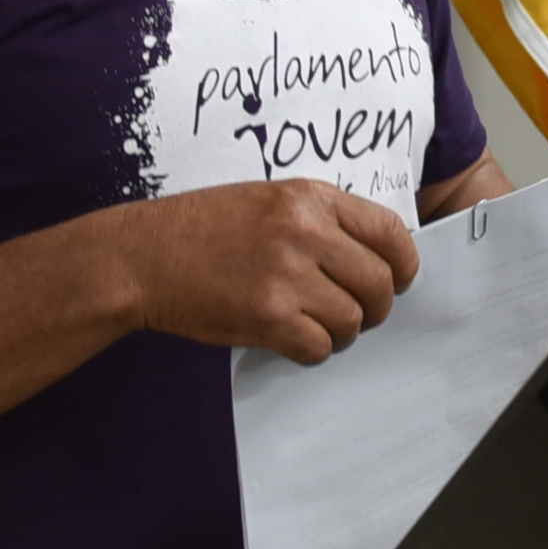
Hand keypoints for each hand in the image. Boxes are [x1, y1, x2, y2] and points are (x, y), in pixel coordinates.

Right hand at [112, 181, 422, 364]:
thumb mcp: (268, 200)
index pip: (390, 231)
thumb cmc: (202, 228)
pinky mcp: (267, 316)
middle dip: (376, 306)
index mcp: (310, 198)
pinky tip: (293, 339)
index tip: (399, 279)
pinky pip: (319, 346)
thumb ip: (321, 220)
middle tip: (358, 313)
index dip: (404, 263)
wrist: (143, 256)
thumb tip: (373, 255)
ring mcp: (286, 275)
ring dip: (341, 331)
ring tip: (315, 325)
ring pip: (353, 319)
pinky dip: (313, 350)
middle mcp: (305, 232)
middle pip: (379, 282)